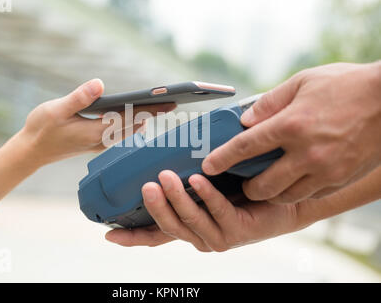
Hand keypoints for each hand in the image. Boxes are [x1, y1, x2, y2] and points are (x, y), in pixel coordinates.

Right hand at [0, 79, 175, 203]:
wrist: (31, 151)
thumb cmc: (40, 129)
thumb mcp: (56, 110)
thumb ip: (78, 98)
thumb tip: (100, 83)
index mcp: (94, 131)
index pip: (128, 117)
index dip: (148, 109)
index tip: (167, 102)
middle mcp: (101, 139)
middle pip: (133, 124)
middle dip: (152, 113)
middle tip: (173, 102)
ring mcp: (98, 142)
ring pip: (128, 130)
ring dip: (144, 118)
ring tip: (161, 108)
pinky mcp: (95, 141)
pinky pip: (119, 133)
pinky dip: (132, 123)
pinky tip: (138, 117)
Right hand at [105, 170, 303, 251]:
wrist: (284, 201)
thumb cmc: (242, 190)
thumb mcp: (207, 185)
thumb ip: (187, 180)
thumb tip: (165, 155)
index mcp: (189, 228)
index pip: (155, 236)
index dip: (131, 237)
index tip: (109, 233)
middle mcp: (199, 237)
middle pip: (168, 226)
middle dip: (155, 206)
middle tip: (146, 185)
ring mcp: (218, 237)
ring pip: (190, 220)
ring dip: (176, 198)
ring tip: (165, 177)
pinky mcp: (237, 231)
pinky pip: (218, 211)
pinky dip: (207, 195)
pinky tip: (199, 179)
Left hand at [202, 62, 380, 203]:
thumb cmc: (346, 85)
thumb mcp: (302, 81)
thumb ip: (270, 102)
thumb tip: (246, 120)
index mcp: (291, 124)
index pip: (244, 147)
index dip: (221, 159)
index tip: (207, 167)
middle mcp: (306, 152)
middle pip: (261, 184)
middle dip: (246, 187)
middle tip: (243, 180)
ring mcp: (324, 169)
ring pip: (284, 196)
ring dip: (270, 192)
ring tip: (267, 181)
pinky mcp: (339, 179)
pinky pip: (309, 195)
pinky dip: (296, 191)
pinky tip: (294, 179)